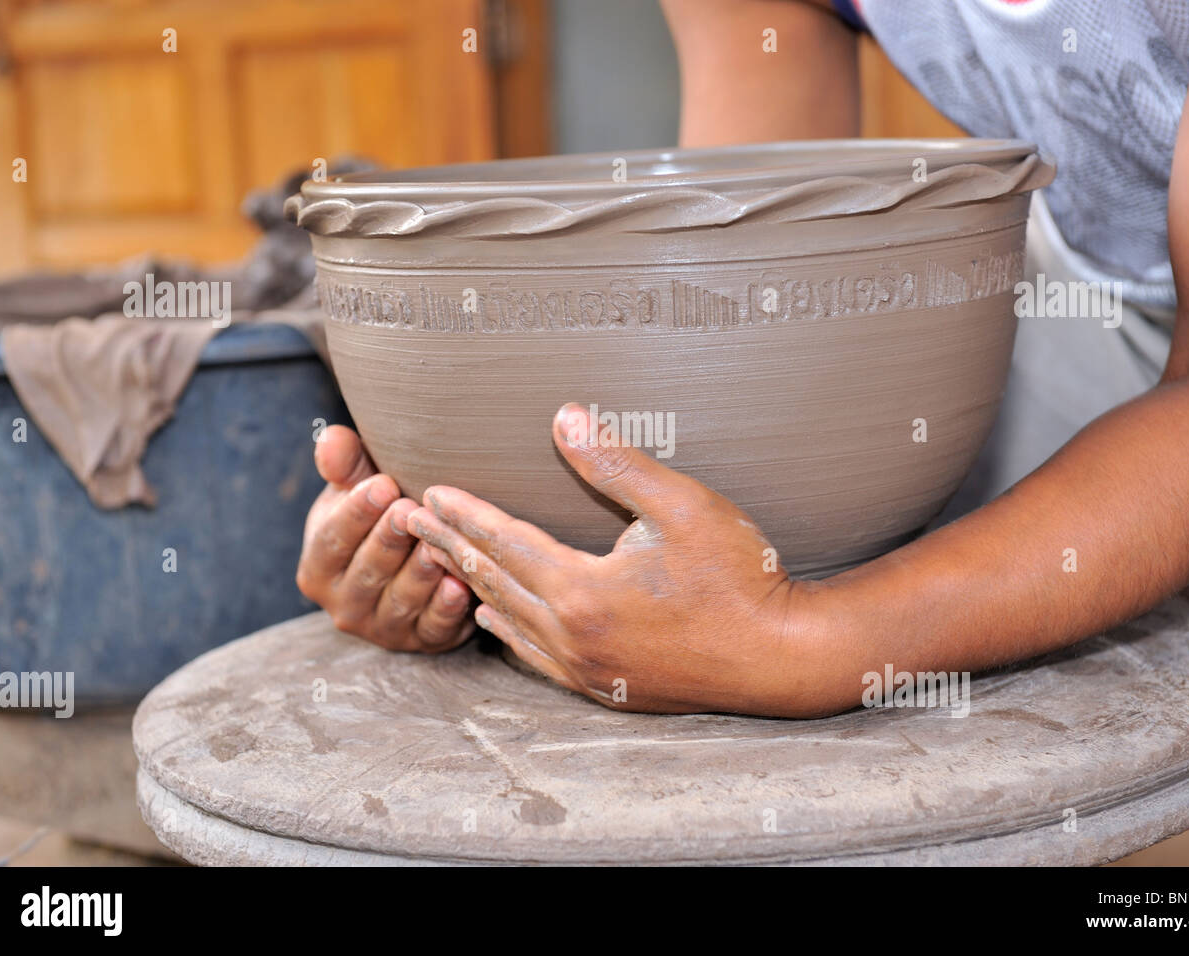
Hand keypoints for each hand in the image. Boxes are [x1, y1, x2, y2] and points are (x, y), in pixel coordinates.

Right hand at [295, 425, 474, 650]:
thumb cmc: (377, 519)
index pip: (332, 540)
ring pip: (400, 600)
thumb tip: (331, 437)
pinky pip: (433, 627)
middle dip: (389, 540)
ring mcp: (383, 629)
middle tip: (412, 511)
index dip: (357, 512)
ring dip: (420, 573)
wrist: (411, 564)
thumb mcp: (356, 491)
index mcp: (319, 568)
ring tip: (437, 546)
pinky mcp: (422, 642)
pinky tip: (461, 586)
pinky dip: (446, 609)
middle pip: (367, 571)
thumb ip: (345, 465)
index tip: (383, 484)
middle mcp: (344, 605)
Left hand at [405, 404, 821, 715]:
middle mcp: (572, 637)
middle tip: (407, 523)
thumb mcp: (683, 505)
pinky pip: (536, 659)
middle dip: (449, 547)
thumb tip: (564, 417)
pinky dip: (508, 632)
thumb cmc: (740, 575)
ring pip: (508, 624)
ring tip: (441, 562)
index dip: (464, 514)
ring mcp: (588, 670)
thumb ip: (617, 463)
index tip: (427, 493)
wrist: (781, 656)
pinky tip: (496, 620)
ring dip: (471, 588)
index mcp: (582, 590)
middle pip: (492, 583)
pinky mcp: (606, 689)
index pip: (504, 543)